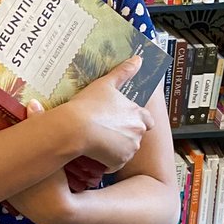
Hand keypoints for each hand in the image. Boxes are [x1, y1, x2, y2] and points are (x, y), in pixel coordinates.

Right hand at [58, 56, 153, 174]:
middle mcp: (138, 132)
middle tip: (106, 130)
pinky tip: (94, 152)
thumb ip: (123, 72)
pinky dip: (107, 160)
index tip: (124, 120)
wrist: (74, 128)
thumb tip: (138, 59)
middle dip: (125, 135)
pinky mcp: (118, 162)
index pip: (148, 120)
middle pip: (136, 136)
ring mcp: (129, 149)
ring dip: (115, 148)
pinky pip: (114, 163)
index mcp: (138, 114)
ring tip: (97, 141)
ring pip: (125, 150)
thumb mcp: (105, 84)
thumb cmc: (89, 105)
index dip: (137, 120)